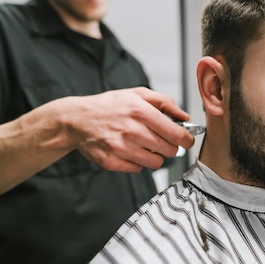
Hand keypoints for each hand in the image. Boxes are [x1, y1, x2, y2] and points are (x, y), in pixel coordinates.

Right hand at [64, 87, 194, 172]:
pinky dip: (137, 162)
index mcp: (140, 111)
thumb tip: (184, 116)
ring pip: (156, 162)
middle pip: (169, 150)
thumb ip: (165, 102)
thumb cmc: (109, 106)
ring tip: (144, 145)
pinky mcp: (110, 161)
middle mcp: (131, 130)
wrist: (76, 119)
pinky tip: (129, 151)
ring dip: (154, 155)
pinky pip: (137, 169)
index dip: (186, 139)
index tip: (187, 141)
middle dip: (170, 147)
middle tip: (162, 141)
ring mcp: (120, 148)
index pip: (176, 133)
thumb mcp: (138, 94)